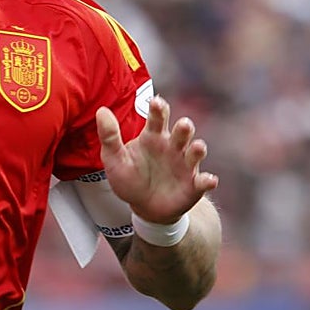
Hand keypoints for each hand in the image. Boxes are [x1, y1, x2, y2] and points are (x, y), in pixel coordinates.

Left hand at [96, 95, 217, 223]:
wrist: (144, 207)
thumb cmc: (130, 178)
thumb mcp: (114, 158)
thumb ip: (109, 136)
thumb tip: (101, 111)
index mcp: (153, 136)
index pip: (158, 118)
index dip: (159, 109)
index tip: (156, 102)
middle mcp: (172, 147)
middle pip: (182, 132)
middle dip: (184, 128)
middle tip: (183, 125)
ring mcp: (185, 165)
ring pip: (195, 152)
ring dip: (198, 149)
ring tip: (197, 147)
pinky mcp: (193, 185)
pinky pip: (203, 181)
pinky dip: (208, 180)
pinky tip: (208, 180)